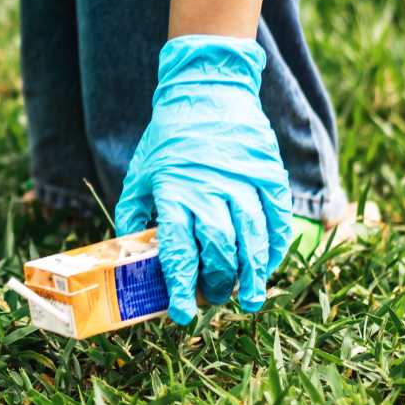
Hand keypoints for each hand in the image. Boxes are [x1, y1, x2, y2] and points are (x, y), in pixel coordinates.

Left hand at [115, 35, 291, 323]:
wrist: (208, 90)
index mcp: (175, 193)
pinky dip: (274, 245)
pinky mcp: (268, 174)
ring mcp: (243, 182)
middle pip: (219, 251)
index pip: (178, 252)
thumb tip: (128, 254)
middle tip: (214, 299)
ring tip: (249, 298)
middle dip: (217, 283)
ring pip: (252, 240)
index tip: (183, 315)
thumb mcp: (142, 173)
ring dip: (251, 274)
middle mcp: (211, 191)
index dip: (181, 288)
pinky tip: (268, 263)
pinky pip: (276, 218)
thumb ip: (135, 213)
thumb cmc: (169, 136)